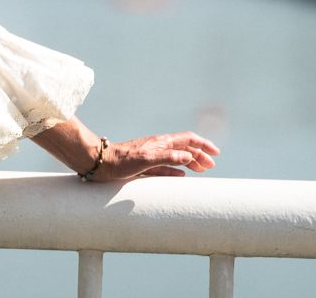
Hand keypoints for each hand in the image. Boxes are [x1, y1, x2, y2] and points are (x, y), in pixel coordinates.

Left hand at [89, 131, 218, 181]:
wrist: (99, 163)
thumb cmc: (121, 161)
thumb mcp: (145, 160)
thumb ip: (167, 158)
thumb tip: (188, 156)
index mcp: (161, 142)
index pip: (188, 139)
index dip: (203, 144)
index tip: (215, 153)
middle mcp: (158, 146)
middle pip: (184, 147)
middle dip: (199, 154)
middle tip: (211, 165)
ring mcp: (151, 156)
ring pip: (177, 157)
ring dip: (190, 162)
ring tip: (201, 170)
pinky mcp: (144, 166)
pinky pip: (165, 167)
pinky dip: (176, 170)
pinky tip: (181, 176)